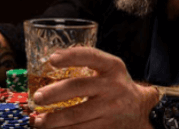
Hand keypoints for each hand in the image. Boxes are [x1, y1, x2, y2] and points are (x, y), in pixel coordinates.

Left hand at [32, 47, 157, 128]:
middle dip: (53, 93)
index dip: (70, 57)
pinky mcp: (108, 127)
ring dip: (53, 119)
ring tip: (39, 120)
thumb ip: (87, 64)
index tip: (52, 60)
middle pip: (78, 88)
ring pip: (76, 115)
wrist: (141, 109)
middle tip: (37, 97)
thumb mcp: (109, 69)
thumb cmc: (116, 85)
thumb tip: (50, 62)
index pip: (90, 56)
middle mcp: (113, 86)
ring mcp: (111, 108)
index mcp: (112, 66)